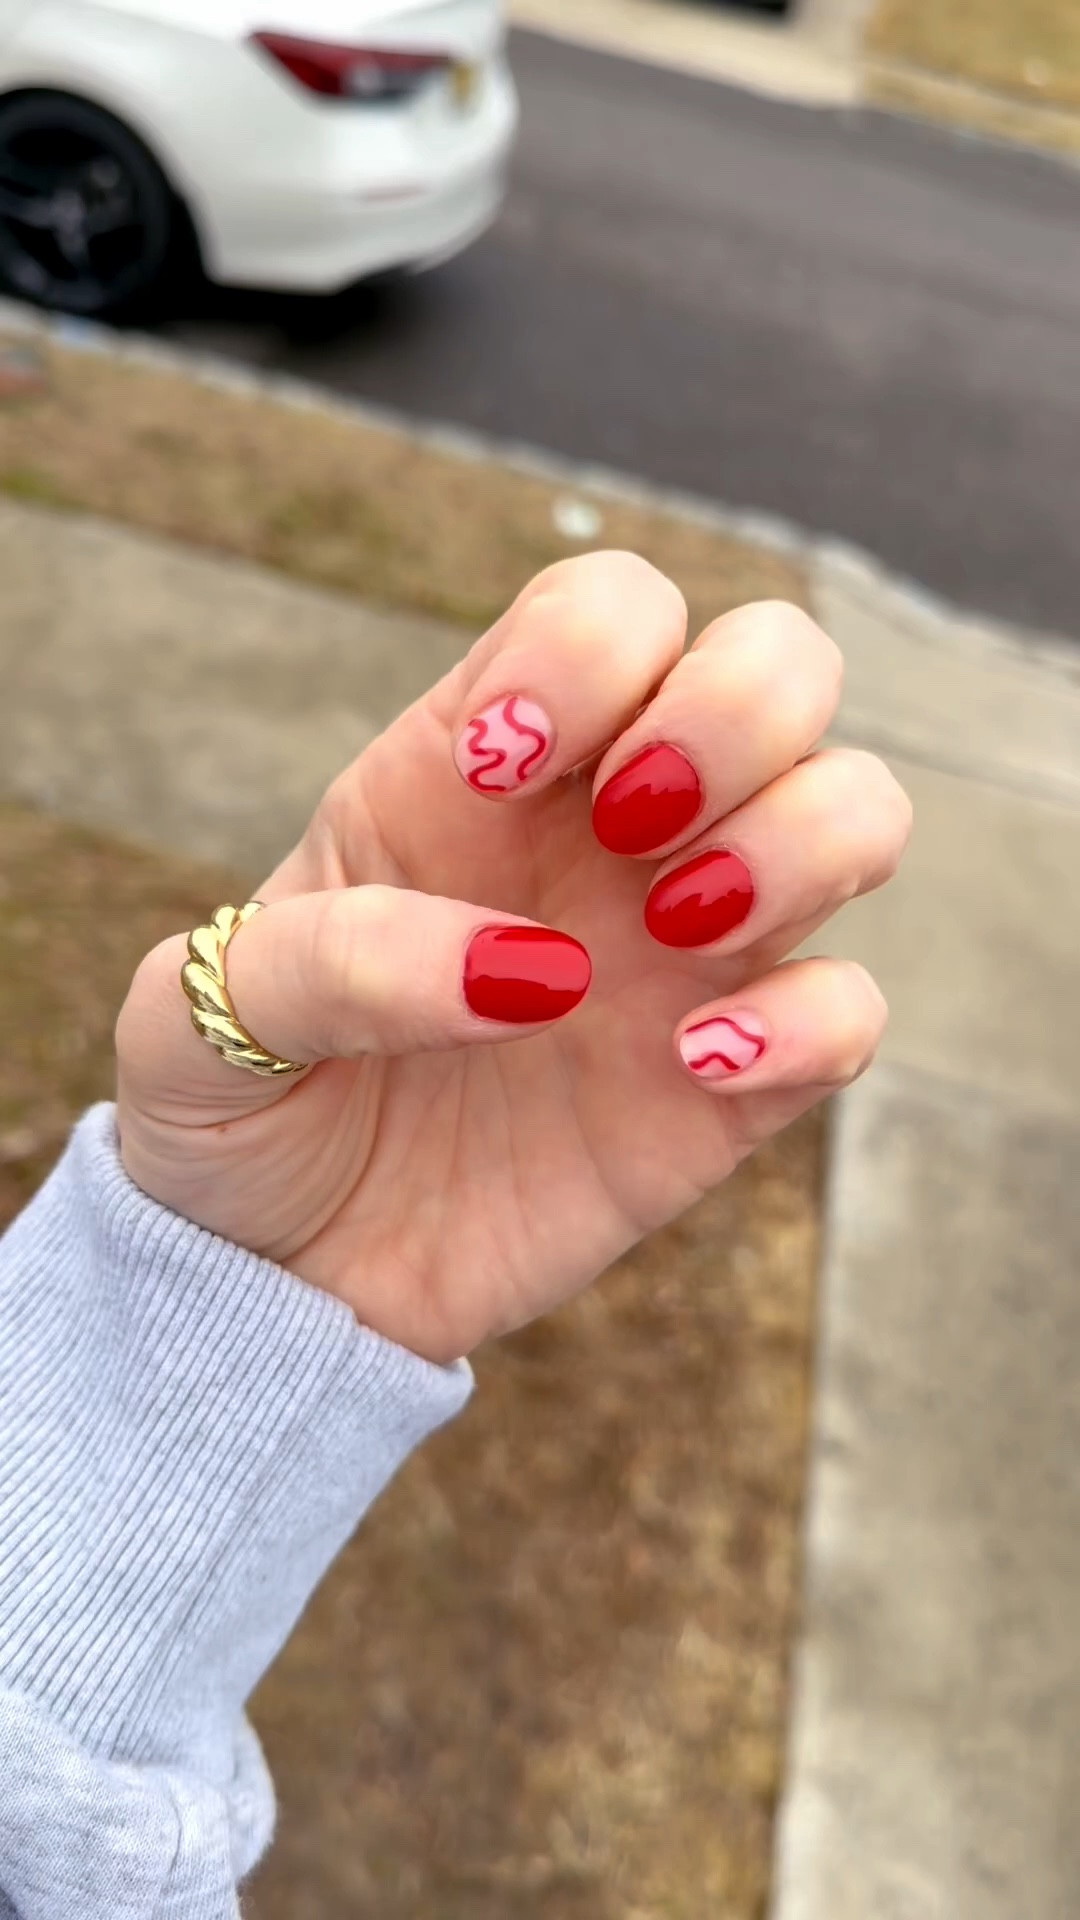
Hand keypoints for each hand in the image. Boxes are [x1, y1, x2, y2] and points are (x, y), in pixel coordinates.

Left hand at [116, 555, 909, 1363]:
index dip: (586, 652)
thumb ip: (329, 961)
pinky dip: (812, 1021)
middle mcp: (610, 833)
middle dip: (733, 711)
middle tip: (624, 826)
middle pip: (780, 659)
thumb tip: (532, 968)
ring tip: (672, 928)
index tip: (495, 771)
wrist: (278, 1273)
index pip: (608, 606)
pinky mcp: (731, 1084)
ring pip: (856, 807)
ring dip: (798, 841)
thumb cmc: (236, 1109)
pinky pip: (852, 1009)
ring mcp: (684, 952)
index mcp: (480, 765)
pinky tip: (696, 1068)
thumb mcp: (199, 1018)